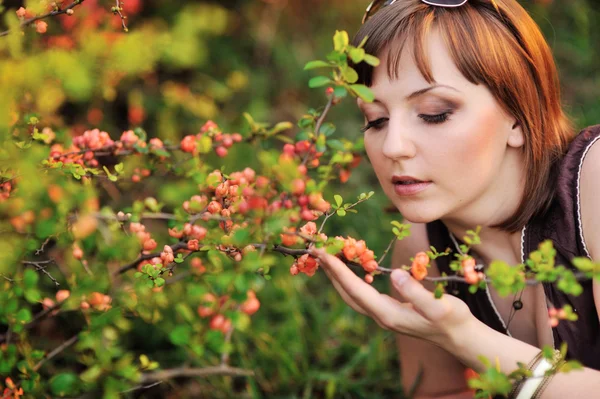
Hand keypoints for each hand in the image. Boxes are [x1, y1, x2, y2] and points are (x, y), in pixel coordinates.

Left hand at [310, 247, 473, 346]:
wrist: (459, 336)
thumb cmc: (452, 319)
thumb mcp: (439, 306)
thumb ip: (417, 292)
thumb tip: (396, 275)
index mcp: (388, 314)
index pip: (355, 289)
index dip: (337, 270)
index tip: (322, 252)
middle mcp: (380, 316)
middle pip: (346, 292)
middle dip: (330, 270)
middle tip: (315, 248)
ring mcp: (382, 315)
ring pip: (351, 293)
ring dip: (337, 274)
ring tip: (326, 254)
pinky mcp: (387, 310)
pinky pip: (361, 293)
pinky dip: (350, 278)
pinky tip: (350, 267)